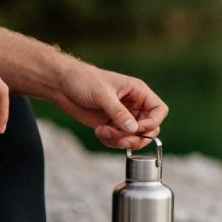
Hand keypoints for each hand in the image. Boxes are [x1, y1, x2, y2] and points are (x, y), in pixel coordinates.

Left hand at [52, 59, 167, 148]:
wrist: (62, 85)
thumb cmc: (84, 80)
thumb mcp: (102, 94)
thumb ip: (118, 112)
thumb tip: (134, 129)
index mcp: (137, 91)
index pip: (159, 110)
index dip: (153, 122)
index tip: (137, 129)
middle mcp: (134, 105)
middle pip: (149, 129)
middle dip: (136, 137)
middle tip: (120, 138)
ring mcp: (122, 117)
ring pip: (134, 138)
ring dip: (120, 140)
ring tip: (103, 132)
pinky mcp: (111, 125)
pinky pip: (119, 140)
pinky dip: (111, 141)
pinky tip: (99, 132)